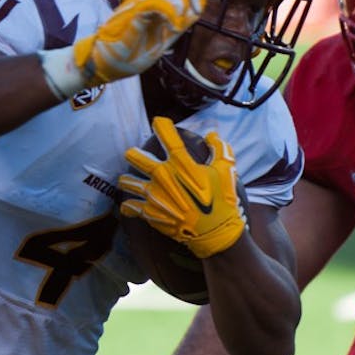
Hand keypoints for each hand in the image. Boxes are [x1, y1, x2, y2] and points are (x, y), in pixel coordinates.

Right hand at [39, 0, 214, 97]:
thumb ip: (178, 24)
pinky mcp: (133, 14)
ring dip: (180, 4)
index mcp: (157, 3)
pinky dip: (168, 12)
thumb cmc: (131, 52)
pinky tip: (171, 25)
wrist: (106, 62)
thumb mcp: (163, 39)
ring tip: (178, 24)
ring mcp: (139, 4)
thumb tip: (194, 12)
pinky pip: (154, 3)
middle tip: (195, 9)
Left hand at [119, 117, 246, 257]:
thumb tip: (211, 134)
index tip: (158, 121)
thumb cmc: (222, 200)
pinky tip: (129, 204)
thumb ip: (219, 148)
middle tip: (135, 155)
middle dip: (134, 154)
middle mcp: (162, 176)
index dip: (160, 124)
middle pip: (135, 156)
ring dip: (127, 180)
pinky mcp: (149, 213)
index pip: (166, 135)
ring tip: (128, 180)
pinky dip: (128, 205)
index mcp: (181, 163)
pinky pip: (129, 206)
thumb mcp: (227, 170)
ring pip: (127, 181)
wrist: (214, 232)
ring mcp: (153, 195)